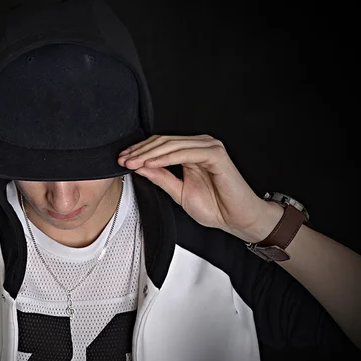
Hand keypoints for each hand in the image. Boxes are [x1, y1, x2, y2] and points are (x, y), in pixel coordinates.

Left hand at [118, 134, 265, 238]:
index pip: (160, 145)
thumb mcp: (178, 192)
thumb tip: (139, 166)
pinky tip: (151, 163)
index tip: (122, 160)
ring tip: (133, 162)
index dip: (140, 151)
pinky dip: (166, 158)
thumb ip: (160, 177)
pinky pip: (185, 153)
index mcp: (190, 152)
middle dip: (140, 151)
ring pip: (172, 145)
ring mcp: (209, 148)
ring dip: (149, 153)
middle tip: (123, 160)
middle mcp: (199, 146)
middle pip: (163, 142)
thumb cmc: (215, 206)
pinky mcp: (216, 154)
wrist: (237, 219)